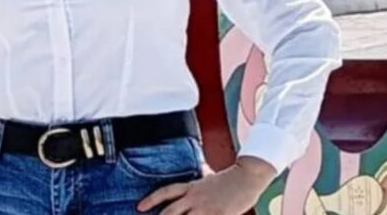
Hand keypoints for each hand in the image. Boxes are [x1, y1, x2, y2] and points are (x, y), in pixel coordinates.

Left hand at [136, 156, 275, 213]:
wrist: (247, 177)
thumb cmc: (230, 179)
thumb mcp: (210, 177)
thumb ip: (200, 179)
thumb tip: (197, 174)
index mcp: (192, 187)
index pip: (166, 192)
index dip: (151, 200)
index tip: (139, 207)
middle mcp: (195, 198)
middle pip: (170, 212)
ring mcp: (206, 209)